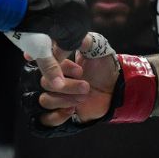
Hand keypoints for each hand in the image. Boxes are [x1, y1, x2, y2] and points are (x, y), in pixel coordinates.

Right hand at [18, 33, 152, 136]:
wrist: (116, 90)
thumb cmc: (104, 67)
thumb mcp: (97, 49)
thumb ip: (85, 41)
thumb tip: (75, 38)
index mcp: (57, 61)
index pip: (42, 61)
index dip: (43, 62)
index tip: (49, 64)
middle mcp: (53, 78)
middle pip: (45, 82)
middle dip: (66, 84)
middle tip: (86, 85)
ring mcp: (55, 96)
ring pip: (45, 100)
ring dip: (65, 99)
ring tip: (85, 95)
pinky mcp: (59, 113)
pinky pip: (46, 119)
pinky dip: (57, 116)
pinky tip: (72, 111)